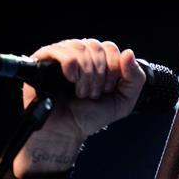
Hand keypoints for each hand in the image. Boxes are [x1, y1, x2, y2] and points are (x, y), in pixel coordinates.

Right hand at [13, 38, 145, 178]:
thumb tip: (128, 53)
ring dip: (86, 75)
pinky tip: (71, 79)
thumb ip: (135, 78)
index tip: (107, 90)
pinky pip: (60, 50)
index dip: (113, 69)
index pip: (110, 47)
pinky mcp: (43, 60)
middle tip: (93, 95)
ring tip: (81, 93)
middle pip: (96, 46)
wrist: (66, 132)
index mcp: (96, 60)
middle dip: (100, 75)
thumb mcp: (123, 101)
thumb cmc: (89, 116)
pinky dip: (70, 65)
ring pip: (80, 47)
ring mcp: (60, 56)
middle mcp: (79, 54)